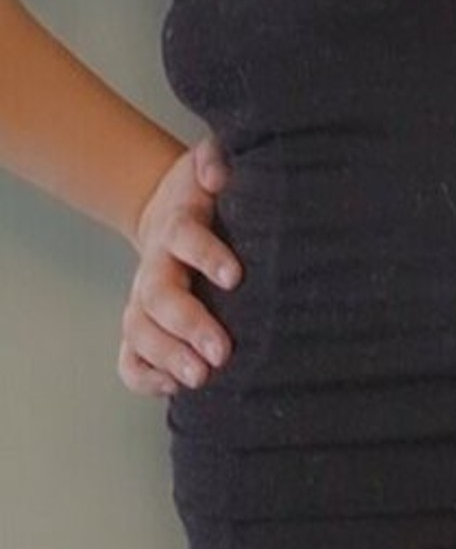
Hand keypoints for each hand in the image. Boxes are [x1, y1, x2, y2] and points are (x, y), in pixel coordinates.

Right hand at [118, 135, 242, 396]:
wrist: (170, 207)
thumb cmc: (206, 192)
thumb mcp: (211, 163)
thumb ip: (216, 159)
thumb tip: (216, 175)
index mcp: (178, 225)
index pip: (185, 237)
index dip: (206, 255)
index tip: (234, 277)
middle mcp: (156, 265)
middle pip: (159, 295)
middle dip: (188, 325)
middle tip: (221, 353)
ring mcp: (143, 297)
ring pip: (139, 329)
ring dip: (167, 356)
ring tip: (200, 378)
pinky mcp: (142, 323)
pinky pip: (128, 358)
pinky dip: (143, 377)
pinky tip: (172, 388)